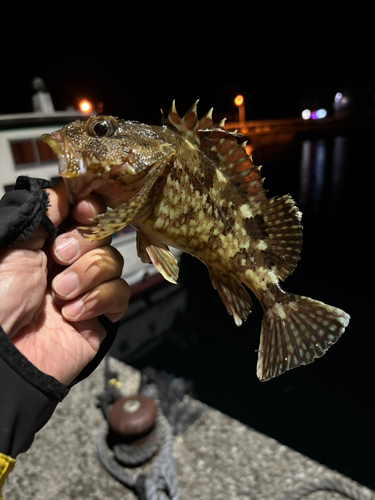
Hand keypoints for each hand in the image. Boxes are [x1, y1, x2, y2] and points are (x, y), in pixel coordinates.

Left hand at [0, 181, 129, 385]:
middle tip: (58, 256)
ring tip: (60, 293)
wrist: (2, 356)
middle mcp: (68, 261)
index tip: (84, 208)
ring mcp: (87, 288)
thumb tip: (68, 185)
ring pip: (113, 261)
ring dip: (89, 273)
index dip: (90, 207)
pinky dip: (99, 299)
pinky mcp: (102, 315)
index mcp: (45, 241)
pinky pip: (120, 294)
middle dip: (84, 241)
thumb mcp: (14, 243)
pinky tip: (72, 313)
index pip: (82, 212)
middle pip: (103, 233)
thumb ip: (44, 211)